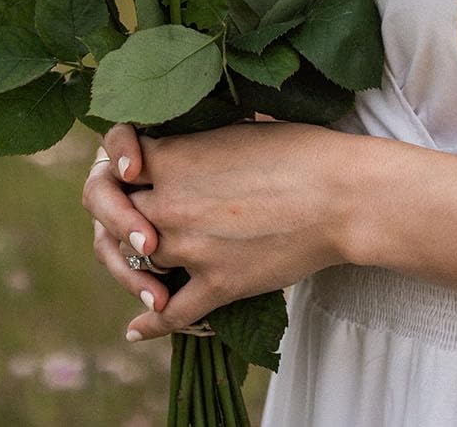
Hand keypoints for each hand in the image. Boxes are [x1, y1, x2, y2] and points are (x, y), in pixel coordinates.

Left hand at [82, 116, 359, 343]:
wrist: (341, 195)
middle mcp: (170, 204)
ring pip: (138, 265)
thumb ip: (194, 143)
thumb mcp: (235, 128)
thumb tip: (178, 144)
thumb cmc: (298, 149)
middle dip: (122, 220)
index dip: (120, 170)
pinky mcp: (216, 286)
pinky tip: (138, 328)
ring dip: (140, 266)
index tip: (131, 174)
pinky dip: (150, 323)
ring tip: (144, 265)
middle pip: (116, 218)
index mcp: (172, 157)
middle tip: (136, 220)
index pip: (116, 165)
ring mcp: (190, 249)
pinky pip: (169, 313)